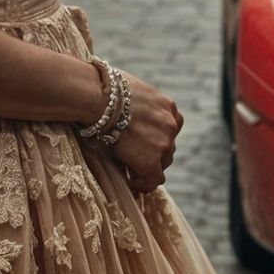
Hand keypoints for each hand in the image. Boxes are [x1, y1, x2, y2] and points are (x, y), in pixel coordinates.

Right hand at [109, 71, 183, 192]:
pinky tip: (132, 182)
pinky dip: (144, 184)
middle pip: (168, 147)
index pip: (169, 128)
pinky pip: (153, 180)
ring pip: (162, 163)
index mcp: (168, 106)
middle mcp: (171, 124)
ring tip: (131, 170)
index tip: (144, 144)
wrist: (101, 100)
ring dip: (148, 166)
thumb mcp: (132, 90)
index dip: (157, 137)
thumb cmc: (106, 89)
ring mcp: (164, 143)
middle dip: (154, 153)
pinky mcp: (151, 161)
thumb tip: (125, 108)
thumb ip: (138, 103)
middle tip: (135, 158)